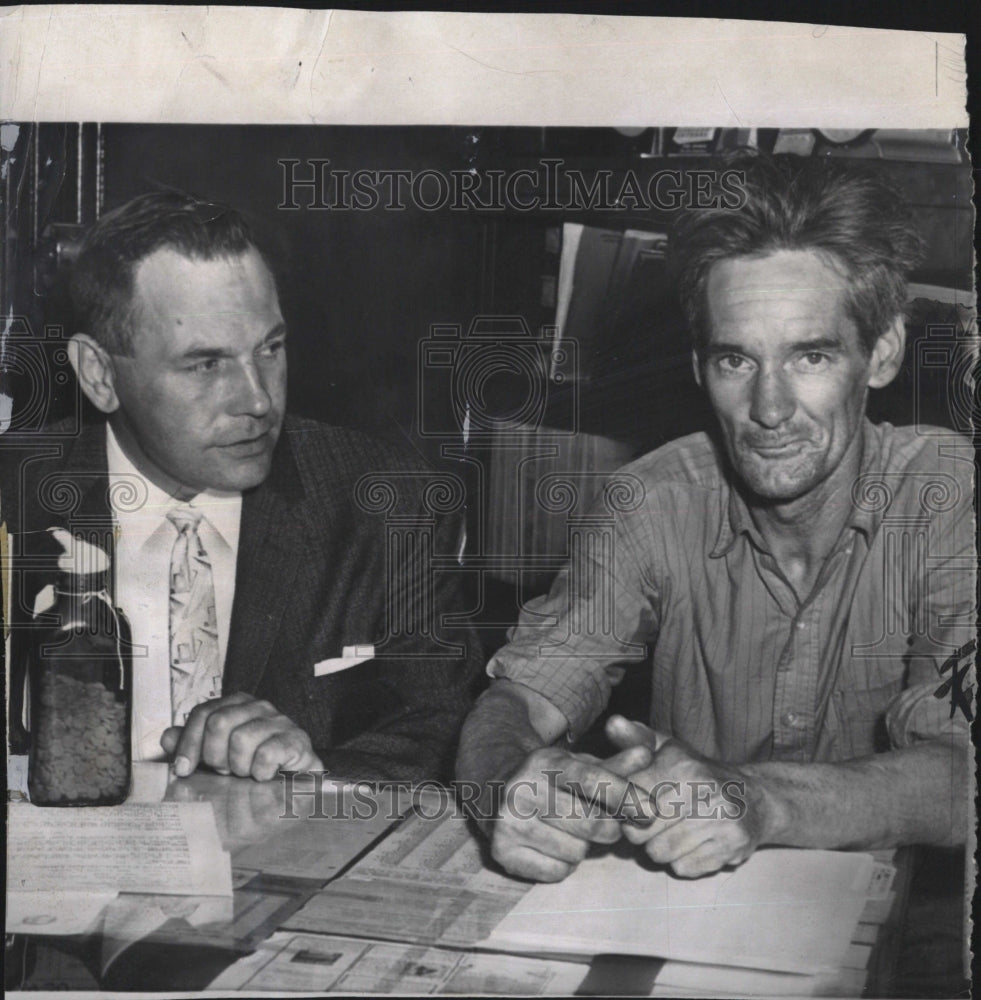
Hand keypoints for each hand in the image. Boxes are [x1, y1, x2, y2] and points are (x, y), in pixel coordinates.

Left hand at [160, 692, 323, 780]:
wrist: (296, 779)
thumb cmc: (254, 764)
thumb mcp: (218, 754)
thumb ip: (193, 744)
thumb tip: (167, 737)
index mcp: (236, 704)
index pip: (202, 713)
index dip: (188, 743)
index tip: (183, 769)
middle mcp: (258, 706)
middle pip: (219, 723)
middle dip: (215, 756)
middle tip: (226, 770)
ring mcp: (279, 721)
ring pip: (241, 739)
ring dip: (240, 766)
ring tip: (247, 773)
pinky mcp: (296, 740)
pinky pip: (266, 754)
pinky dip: (259, 772)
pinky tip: (263, 776)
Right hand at [489, 742, 653, 882]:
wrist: (494, 790)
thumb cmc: (551, 780)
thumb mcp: (579, 765)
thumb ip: (616, 764)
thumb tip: (646, 754)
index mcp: (545, 762)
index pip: (593, 780)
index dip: (625, 796)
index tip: (650, 812)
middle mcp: (522, 790)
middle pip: (590, 823)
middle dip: (609, 828)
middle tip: (606, 824)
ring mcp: (509, 822)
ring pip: (576, 852)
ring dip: (584, 847)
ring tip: (569, 830)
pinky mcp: (502, 852)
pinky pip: (557, 872)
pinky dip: (563, 863)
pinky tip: (552, 845)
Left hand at [605, 715, 772, 876]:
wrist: (753, 799)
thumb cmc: (696, 773)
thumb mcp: (667, 749)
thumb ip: (636, 738)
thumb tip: (612, 722)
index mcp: (682, 765)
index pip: (629, 796)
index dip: (624, 804)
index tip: (631, 803)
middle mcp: (704, 790)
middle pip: (639, 830)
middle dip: (638, 831)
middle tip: (651, 822)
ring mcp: (721, 820)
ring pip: (659, 853)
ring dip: (658, 848)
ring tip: (670, 832)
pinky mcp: (732, 847)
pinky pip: (682, 868)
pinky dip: (681, 861)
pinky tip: (691, 845)